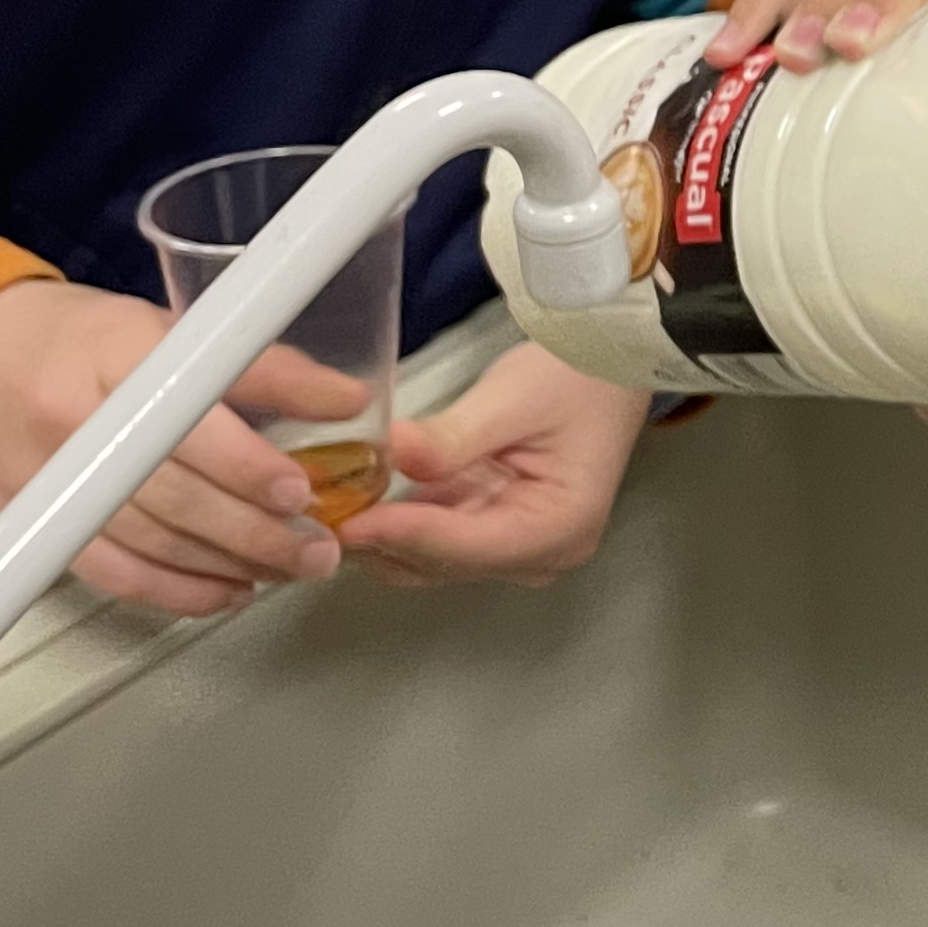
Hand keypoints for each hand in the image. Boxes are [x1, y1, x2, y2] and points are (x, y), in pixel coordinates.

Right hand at [0, 279, 350, 618]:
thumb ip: (250, 363)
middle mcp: (76, 418)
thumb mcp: (162, 326)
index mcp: (114, 350)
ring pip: (150, 540)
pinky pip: (113, 575)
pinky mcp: (36, 525)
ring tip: (294, 566)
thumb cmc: (78, 339)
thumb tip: (345, 399)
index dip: (245, 459)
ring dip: (232, 563)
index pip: (187, 411)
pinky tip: (230, 590)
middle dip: (257, 528)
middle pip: (173, 490)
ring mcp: (51, 479)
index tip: (300, 486)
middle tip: (320, 545)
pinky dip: (177, 590)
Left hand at [342, 341, 653, 587]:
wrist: (608, 363)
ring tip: (330, 505)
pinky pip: (437, 536)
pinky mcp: (496, 530)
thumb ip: (451, 437)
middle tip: (320, 512)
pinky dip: (399, 519)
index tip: (348, 521)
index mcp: (558, 529)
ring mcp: (517, 547)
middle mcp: (539, 554)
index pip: (465, 546)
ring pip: (432, 558)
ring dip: (384, 533)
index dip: (403, 533)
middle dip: (383, 539)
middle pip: (444, 562)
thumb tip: (391, 454)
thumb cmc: (578, 377)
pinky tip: (362, 498)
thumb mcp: (513, 398)